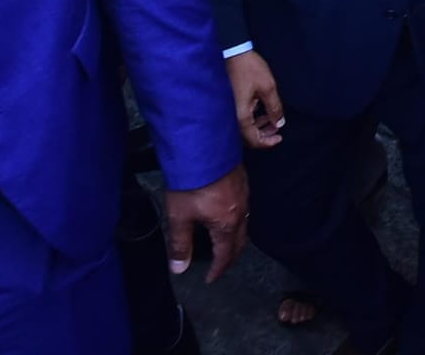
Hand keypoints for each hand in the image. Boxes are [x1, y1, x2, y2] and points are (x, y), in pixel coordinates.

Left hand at [164, 164, 248, 282]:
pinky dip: (236, 220)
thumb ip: (180, 244)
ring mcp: (244, 193)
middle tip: (220, 266)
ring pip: (245, 223)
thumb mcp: (179, 216)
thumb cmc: (191, 182)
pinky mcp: (242, 180)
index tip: (211, 279)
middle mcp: (240, 209)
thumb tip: (180, 269)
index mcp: (227, 223)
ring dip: (235, 238)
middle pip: (240, 241)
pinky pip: (244, 207)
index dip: (218, 269)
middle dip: (230, 257)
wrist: (203, 146)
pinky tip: (226, 215)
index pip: (225, 254)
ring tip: (223, 244)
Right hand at [225, 50, 284, 148]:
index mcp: (241, 116)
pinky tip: (262, 111)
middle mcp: (232, 117)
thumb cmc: (250, 69)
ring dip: (258, 127)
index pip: (253, 140)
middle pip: (247, 136)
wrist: (232, 54)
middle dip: (264, 135)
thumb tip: (279, 123)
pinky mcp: (229, 104)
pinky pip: (241, 118)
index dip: (268, 142)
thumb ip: (274, 107)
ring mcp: (230, 111)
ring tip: (272, 120)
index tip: (279, 138)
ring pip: (244, 128)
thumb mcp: (268, 87)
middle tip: (277, 129)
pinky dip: (252, 119)